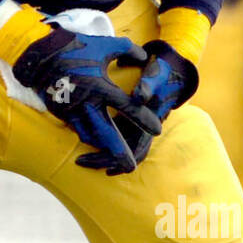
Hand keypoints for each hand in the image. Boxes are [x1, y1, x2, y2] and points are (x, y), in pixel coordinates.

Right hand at [12, 27, 148, 174]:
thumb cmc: (75, 48)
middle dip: (119, 153)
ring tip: (114, 158)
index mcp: (102, 87)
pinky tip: (96, 141)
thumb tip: (144, 56)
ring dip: (103, 148)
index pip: (129, 108)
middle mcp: (87, 103)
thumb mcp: (105, 44)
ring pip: (90, 138)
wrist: (39, 55)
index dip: (144, 119)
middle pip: (107, 134)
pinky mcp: (61, 113)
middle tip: (131, 166)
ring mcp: (72, 110)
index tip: (157, 129)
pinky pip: (77, 130)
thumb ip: (128, 50)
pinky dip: (88, 138)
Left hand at [91, 40, 198, 171]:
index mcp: (150, 125)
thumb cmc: (159, 75)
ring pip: (115, 148)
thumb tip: (140, 96)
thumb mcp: (154, 78)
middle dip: (103, 160)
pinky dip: (98, 142)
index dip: (123, 162)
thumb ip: (147, 86)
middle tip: (80, 161)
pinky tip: (81, 142)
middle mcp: (141, 129)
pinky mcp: (123, 120)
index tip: (107, 170)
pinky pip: (110, 137)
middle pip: (123, 155)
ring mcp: (132, 126)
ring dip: (99, 154)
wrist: (163, 72)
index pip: (138, 152)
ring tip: (79, 159)